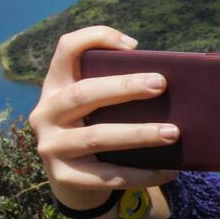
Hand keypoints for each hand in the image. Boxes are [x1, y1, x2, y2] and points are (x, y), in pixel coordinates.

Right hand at [28, 26, 179, 211]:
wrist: (72, 180)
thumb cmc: (97, 128)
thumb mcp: (97, 106)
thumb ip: (118, 90)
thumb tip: (168, 83)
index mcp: (56, 86)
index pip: (66, 49)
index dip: (95, 38)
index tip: (133, 45)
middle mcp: (46, 113)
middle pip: (83, 94)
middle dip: (124, 87)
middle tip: (161, 84)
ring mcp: (51, 146)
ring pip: (97, 137)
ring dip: (138, 134)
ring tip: (173, 132)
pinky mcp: (64, 177)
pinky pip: (109, 176)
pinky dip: (142, 173)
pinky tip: (169, 170)